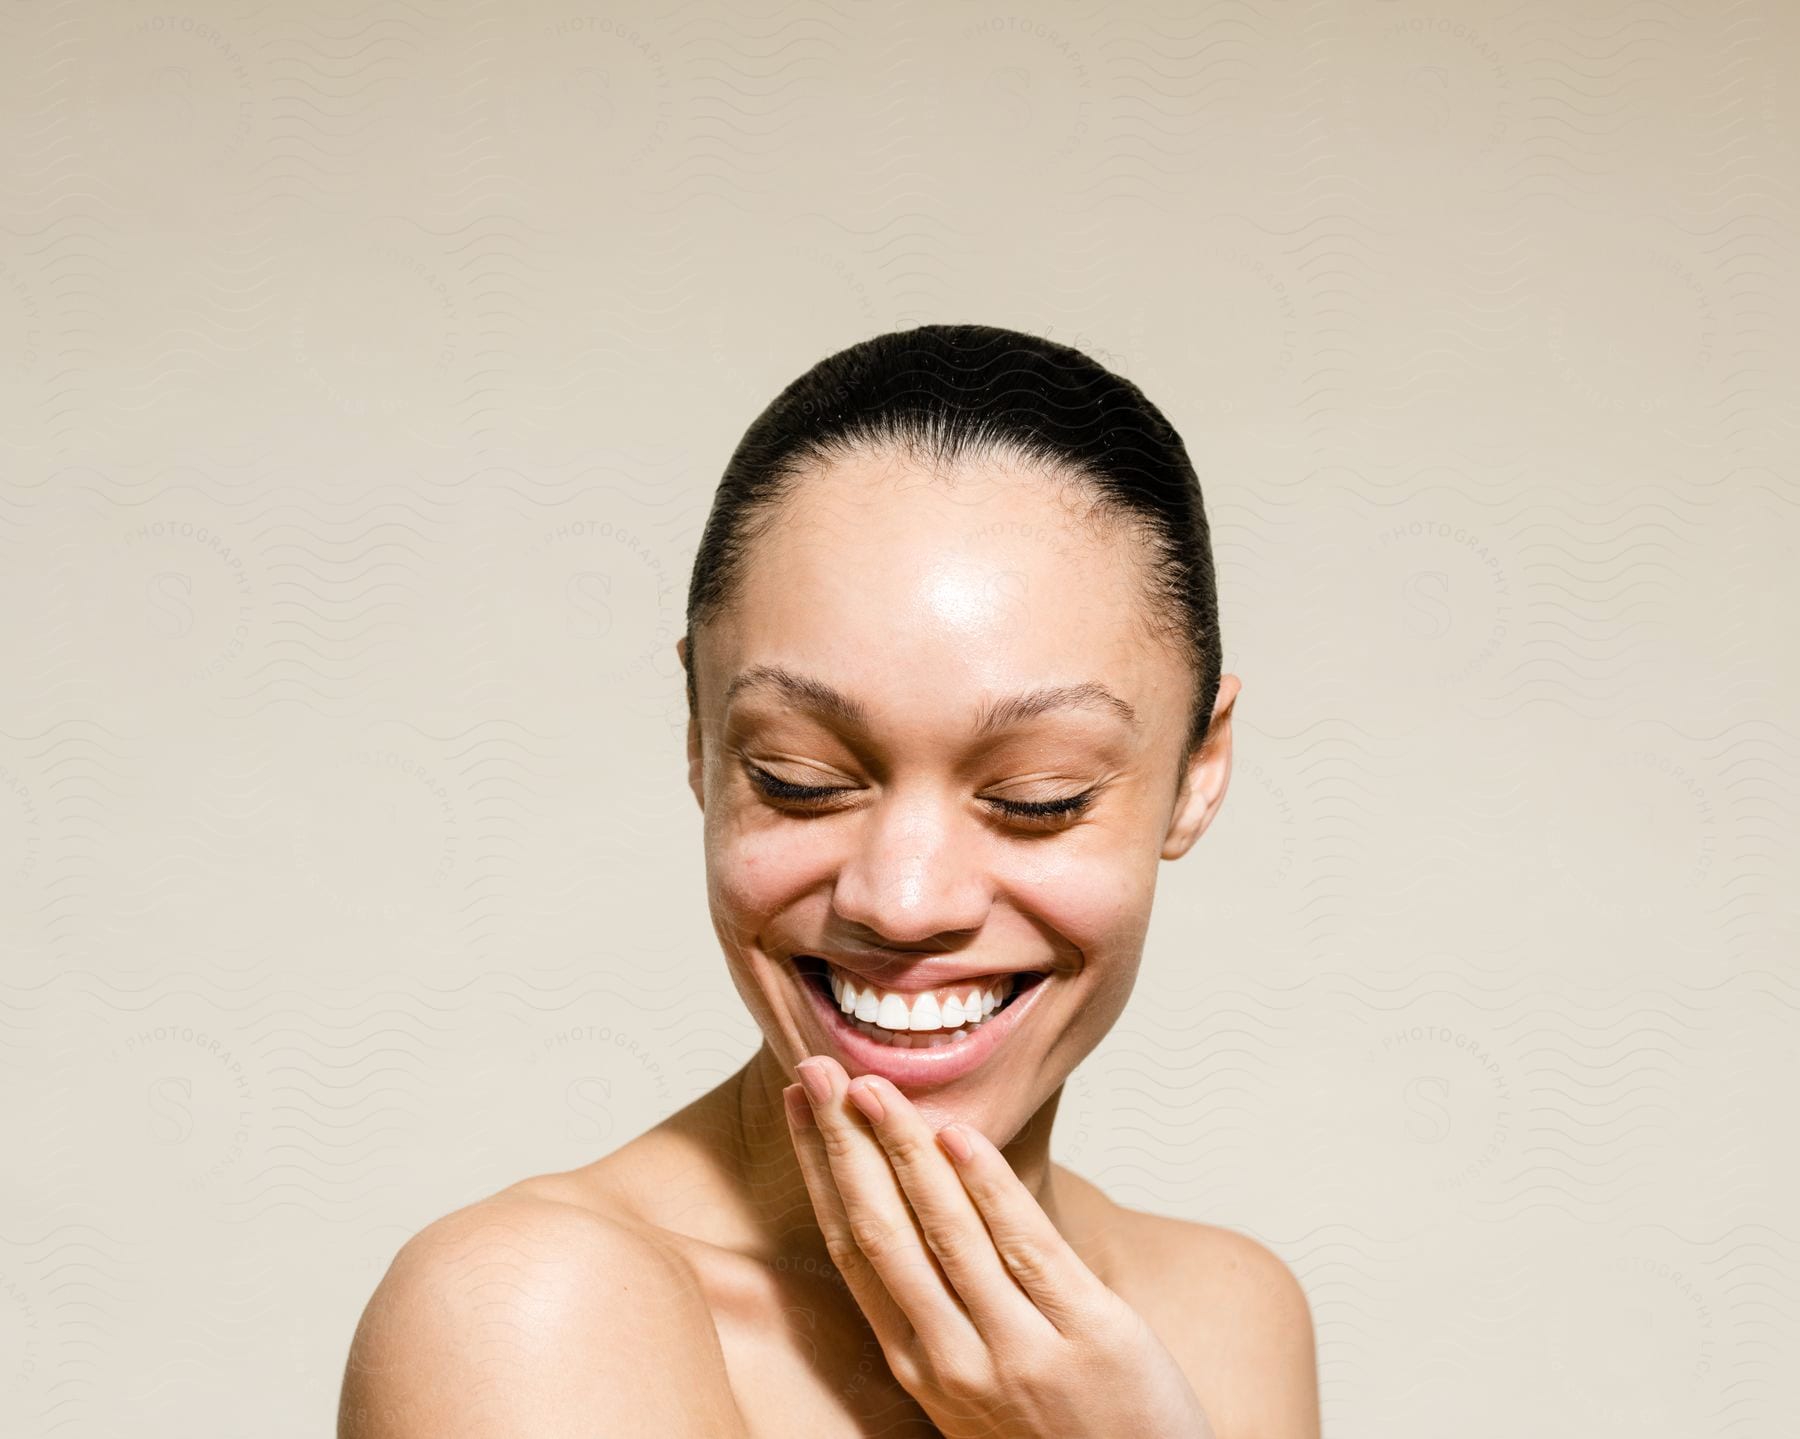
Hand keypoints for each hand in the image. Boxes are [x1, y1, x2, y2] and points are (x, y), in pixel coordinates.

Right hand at [786, 1055, 1216, 1438]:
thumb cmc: (1063, 1437)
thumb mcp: (982, 1386)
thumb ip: (951, 1309)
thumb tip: (920, 1206)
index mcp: (922, 1368)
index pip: (854, 1250)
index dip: (822, 1172)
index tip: (802, 1106)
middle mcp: (956, 1361)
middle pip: (883, 1232)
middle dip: (844, 1144)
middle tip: (817, 1069)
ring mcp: (1021, 1352)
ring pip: (945, 1231)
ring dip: (903, 1148)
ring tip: (872, 1085)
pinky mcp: (1090, 1338)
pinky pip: (1027, 1247)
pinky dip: (988, 1186)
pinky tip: (958, 1135)